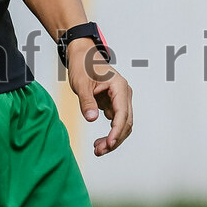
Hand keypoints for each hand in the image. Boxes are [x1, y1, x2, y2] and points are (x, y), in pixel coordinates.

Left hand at [68, 41, 133, 156]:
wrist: (81, 56)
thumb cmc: (82, 65)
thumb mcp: (81, 84)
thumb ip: (87, 102)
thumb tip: (92, 119)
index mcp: (119, 86)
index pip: (122, 113)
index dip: (116, 131)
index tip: (108, 144)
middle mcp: (124, 93)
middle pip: (126, 122)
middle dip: (114, 139)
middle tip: (99, 151)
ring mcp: (121, 98)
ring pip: (123, 124)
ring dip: (113, 138)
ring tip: (97, 149)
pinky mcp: (115, 103)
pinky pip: (117, 122)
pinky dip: (110, 133)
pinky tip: (99, 142)